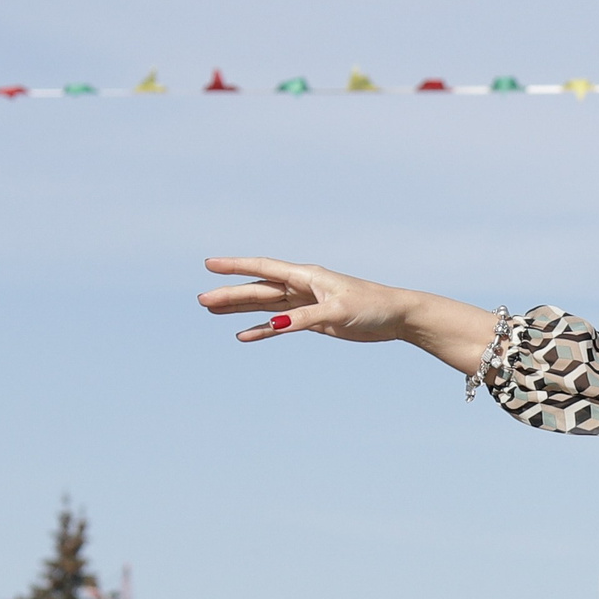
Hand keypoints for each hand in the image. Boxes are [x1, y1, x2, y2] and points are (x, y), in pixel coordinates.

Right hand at [199, 257, 415, 342]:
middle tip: (202, 299)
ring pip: (266, 305)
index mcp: (307, 276)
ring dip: (240, 308)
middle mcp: (302, 286)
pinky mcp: (313, 320)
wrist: (396, 317)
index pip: (263, 268)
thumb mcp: (337, 312)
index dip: (235, 266)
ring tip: (212, 310)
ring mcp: (306, 303)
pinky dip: (263, 329)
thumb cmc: (372, 306)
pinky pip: (281, 324)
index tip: (209, 264)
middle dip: (230, 293)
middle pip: (258, 288)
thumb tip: (274, 326)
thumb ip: (303, 318)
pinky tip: (244, 334)